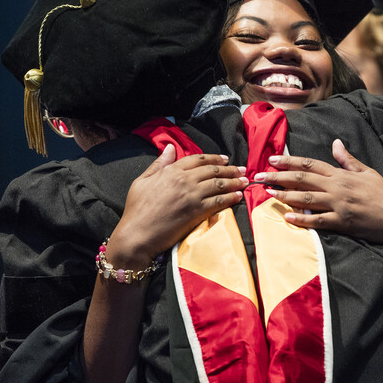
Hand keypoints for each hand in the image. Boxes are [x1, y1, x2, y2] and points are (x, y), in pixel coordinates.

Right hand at [108, 145, 247, 266]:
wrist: (138, 234)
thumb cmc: (137, 209)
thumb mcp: (142, 181)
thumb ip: (159, 163)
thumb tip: (170, 147)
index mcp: (171, 171)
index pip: (198, 159)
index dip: (214, 158)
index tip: (225, 159)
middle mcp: (184, 180)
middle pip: (212, 170)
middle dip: (230, 169)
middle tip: (242, 169)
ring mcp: (192, 195)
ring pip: (218, 184)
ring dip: (234, 182)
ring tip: (245, 181)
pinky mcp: (197, 211)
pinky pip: (219, 201)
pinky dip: (231, 197)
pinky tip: (238, 196)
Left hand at [261, 139, 382, 250]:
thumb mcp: (367, 172)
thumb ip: (348, 159)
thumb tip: (336, 142)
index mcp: (342, 175)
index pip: (311, 164)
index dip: (290, 161)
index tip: (273, 159)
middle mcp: (338, 188)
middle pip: (304, 179)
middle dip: (279, 176)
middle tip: (260, 175)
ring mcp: (339, 206)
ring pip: (307, 198)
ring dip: (286, 195)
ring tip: (268, 192)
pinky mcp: (342, 223)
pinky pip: (318, 221)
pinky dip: (301, 219)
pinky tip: (287, 217)